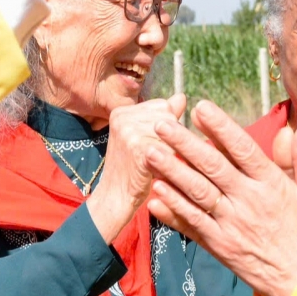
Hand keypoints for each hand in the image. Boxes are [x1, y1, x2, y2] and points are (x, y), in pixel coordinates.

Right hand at [85, 95, 185, 243]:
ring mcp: (129, 131)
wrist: (115, 198)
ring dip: (172, 151)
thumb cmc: (133, 169)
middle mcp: (123, 117)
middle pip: (169, 116)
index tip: (154, 143)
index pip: (162, 105)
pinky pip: (170, 149)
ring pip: (172, 132)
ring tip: (157, 164)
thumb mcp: (143, 137)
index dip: (167, 126)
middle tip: (155, 156)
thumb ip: (162, 117)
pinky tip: (159, 172)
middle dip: (171, 138)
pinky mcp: (138, 148)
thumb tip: (181, 97)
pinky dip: (171, 163)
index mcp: (122, 111)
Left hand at [144, 101, 296, 295]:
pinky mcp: (219, 246)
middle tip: (162, 123)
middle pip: (212, 167)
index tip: (201, 108)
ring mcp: (230, 224)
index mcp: (271, 185)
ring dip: (171, 171)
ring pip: (196, 193)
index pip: (242, 149)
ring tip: (150, 152)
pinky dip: (172, 210)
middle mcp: (247, 201)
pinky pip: (192, 224)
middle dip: (184, 143)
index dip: (221, 127)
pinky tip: (154, 195)